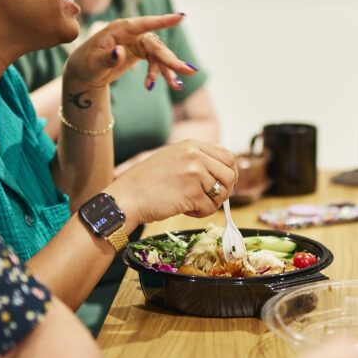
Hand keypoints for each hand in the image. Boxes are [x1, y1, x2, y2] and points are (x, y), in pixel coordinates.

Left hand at [64, 13, 195, 90]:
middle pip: (156, 45)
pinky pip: (155, 62)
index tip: (181, 17)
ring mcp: (138, 42)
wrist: (84, 73)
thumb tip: (120, 52)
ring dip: (169, 70)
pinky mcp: (141, 52)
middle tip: (189, 71)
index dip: (163, 21)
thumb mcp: (93, 63)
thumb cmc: (85, 64)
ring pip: (159, 54)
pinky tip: (153, 86)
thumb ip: (107, 58)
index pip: (144, 23)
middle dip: (172, 60)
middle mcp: (132, 33)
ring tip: (177, 85)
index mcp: (120, 29)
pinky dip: (159, 74)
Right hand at [105, 139, 236, 224]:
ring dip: (211, 203)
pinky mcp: (192, 193)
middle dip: (225, 190)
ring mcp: (195, 173)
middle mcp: (195, 155)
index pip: (227, 155)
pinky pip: (209, 207)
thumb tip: (224, 173)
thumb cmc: (146, 182)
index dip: (230, 172)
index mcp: (191, 145)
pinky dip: (200, 213)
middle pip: (230, 174)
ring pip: (221, 193)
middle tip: (212, 199)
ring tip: (193, 205)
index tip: (225, 184)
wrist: (127, 196)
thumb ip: (197, 160)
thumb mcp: (173, 158)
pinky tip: (185, 210)